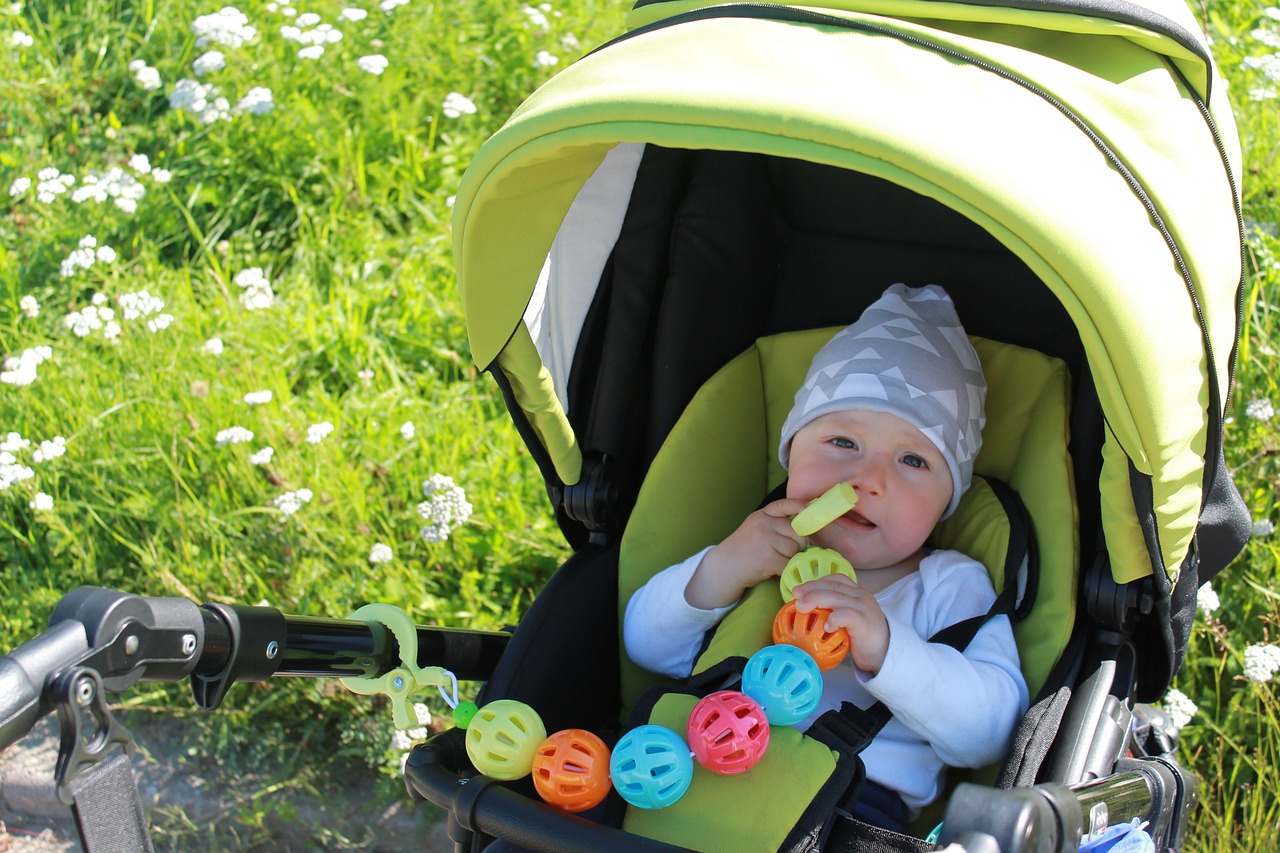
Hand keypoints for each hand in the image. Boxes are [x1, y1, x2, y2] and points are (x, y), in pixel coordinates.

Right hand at [684, 499, 807, 609]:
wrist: (724, 567)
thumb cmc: (744, 549)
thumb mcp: (757, 528)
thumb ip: (776, 525)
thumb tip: (806, 529)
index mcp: (762, 515)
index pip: (785, 505)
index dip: (800, 506)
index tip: (810, 508)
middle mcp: (763, 524)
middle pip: (797, 532)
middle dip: (797, 544)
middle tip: (783, 552)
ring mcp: (765, 540)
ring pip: (794, 549)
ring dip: (789, 558)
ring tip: (774, 560)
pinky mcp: (767, 558)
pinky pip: (788, 564)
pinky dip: (784, 570)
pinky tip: (772, 569)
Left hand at [792, 574, 888, 673]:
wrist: (885, 653)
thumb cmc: (862, 637)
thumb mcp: (846, 620)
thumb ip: (832, 611)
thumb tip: (806, 610)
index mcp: (856, 593)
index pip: (835, 580)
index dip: (816, 582)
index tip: (799, 589)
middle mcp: (860, 596)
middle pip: (833, 587)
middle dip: (811, 589)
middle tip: (795, 597)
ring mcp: (864, 607)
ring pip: (838, 597)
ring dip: (817, 600)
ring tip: (802, 607)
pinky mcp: (866, 621)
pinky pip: (848, 615)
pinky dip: (835, 618)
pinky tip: (826, 625)